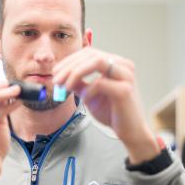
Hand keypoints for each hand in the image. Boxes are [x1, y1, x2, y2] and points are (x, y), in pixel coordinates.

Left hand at [53, 47, 159, 163]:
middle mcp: (123, 65)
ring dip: (76, 73)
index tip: (55, 72)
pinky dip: (88, 90)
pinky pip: (100, 83)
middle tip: (56, 80)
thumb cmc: (111, 112)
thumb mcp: (88, 94)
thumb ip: (77, 83)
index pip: (89, 53)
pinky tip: (84, 99)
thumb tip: (60, 75)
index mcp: (115, 63)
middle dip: (69, 66)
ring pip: (97, 62)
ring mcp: (126, 76)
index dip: (69, 60)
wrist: (129, 131)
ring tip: (65, 86)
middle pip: (91, 55)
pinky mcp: (125, 90)